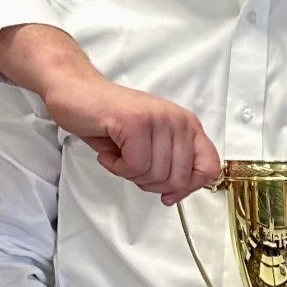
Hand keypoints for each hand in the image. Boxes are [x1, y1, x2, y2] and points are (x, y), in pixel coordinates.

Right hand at [0, 24, 220, 203]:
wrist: (76, 92)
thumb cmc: (110, 120)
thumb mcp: (150, 146)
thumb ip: (170, 166)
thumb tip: (177, 194)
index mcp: (187, 126)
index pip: (210, 166)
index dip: (190, 187)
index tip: (169, 193)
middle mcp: (178, 120)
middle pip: (179, 179)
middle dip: (151, 183)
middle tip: (130, 167)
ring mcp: (159, 120)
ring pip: (156, 175)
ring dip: (130, 173)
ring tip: (119, 154)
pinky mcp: (136, 123)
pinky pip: (135, 166)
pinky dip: (116, 167)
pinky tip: (109, 152)